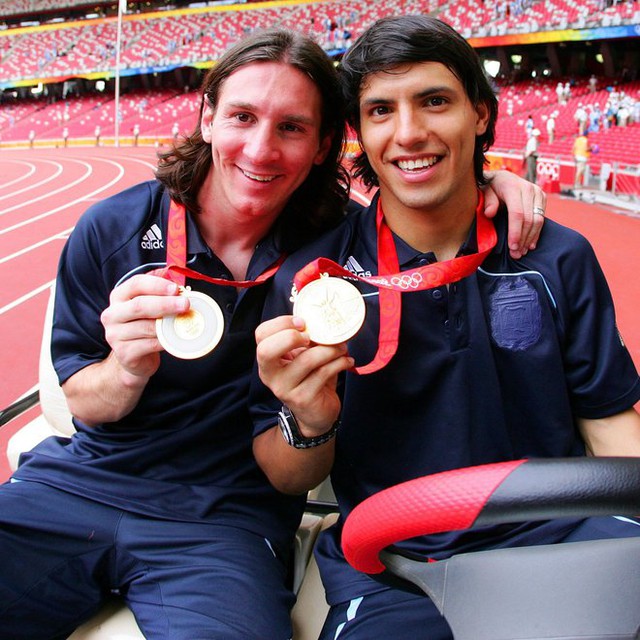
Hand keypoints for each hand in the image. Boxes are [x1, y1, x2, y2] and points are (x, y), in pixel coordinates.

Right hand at [100, 274, 188, 381]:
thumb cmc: (144, 325)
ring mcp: (115, 335)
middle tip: (185, 304)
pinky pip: (149, 345)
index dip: (157, 285)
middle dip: (166, 304)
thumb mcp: (149, 304)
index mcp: (119, 297)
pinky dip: (165, 342)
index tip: (176, 288)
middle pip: (140, 305)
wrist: (134, 357)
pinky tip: (176, 339)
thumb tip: (174, 274)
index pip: (136, 284)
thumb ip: (158, 289)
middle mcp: (112, 314)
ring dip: (168, 325)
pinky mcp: (124, 353)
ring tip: (184, 322)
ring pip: (146, 327)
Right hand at [255, 315, 353, 436]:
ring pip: (306, 360)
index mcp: (268, 360)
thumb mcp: (303, 356)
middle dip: (291, 336)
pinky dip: (340, 362)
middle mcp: (270, 375)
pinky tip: (347, 361)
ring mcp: (285, 388)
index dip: (281, 323)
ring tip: (342, 347)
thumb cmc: (310, 378)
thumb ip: (306, 340)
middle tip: (313, 336)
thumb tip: (324, 319)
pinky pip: (324, 372)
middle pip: (267, 350)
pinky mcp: (303, 398)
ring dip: (330, 349)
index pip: (261, 334)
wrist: (316, 414)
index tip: (303, 322)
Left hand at [482, 169, 546, 258]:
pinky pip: (542, 218)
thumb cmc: (489, 187)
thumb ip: (487, 201)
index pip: (517, 213)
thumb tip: (490, 213)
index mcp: (512, 187)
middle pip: (529, 219)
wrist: (501, 177)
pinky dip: (536, 232)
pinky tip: (530, 244)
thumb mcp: (483, 191)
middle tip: (516, 254)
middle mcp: (527, 188)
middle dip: (523, 239)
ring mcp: (537, 192)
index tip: (512, 247)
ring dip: (530, 238)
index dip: (515, 232)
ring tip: (522, 252)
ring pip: (538, 220)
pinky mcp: (542, 197)